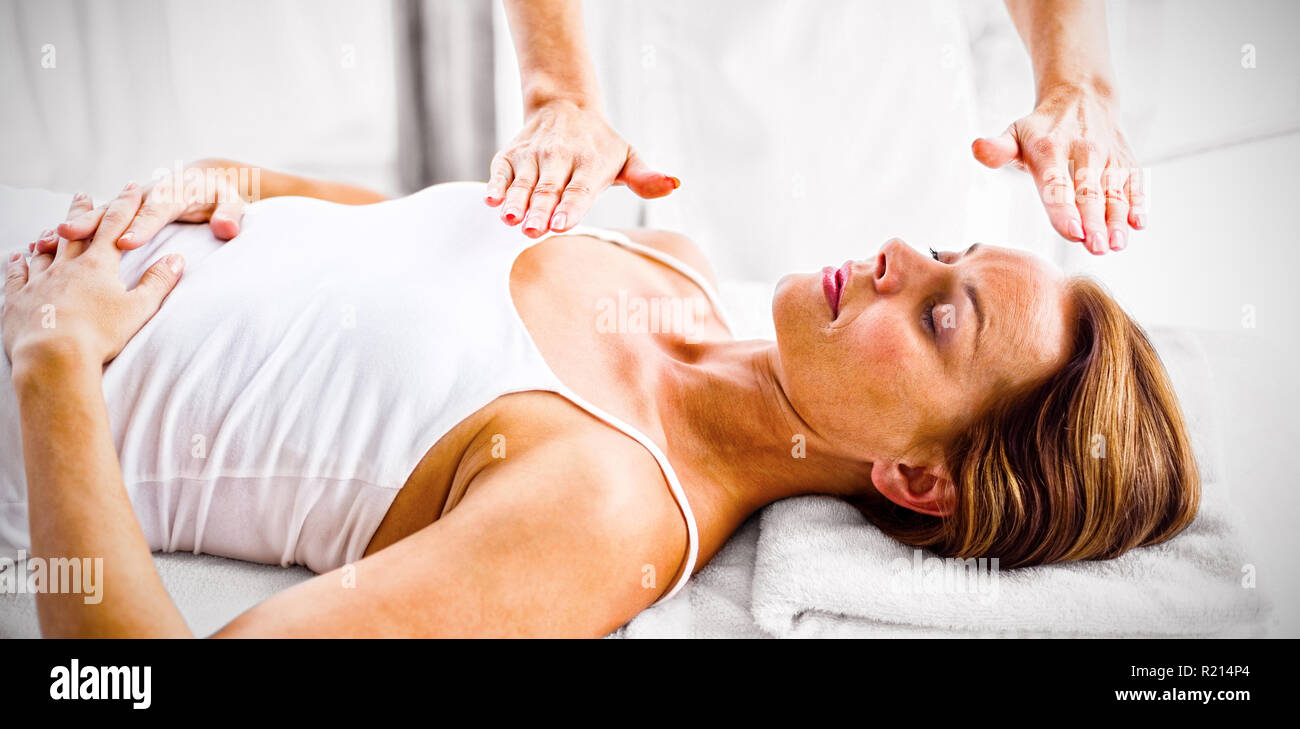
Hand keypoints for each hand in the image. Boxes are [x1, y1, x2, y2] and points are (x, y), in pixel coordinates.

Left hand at [4, 185, 184, 368]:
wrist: (54, 356)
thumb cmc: (100, 335)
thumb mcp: (138, 309)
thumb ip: (158, 282)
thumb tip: (176, 259)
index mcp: (98, 265)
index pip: (115, 226)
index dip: (124, 205)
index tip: (130, 188)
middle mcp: (66, 266)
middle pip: (77, 232)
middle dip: (83, 212)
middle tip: (83, 195)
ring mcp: (39, 281)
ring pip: (45, 251)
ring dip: (51, 237)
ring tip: (52, 230)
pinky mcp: (18, 299)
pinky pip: (17, 275)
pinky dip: (18, 263)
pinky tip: (17, 257)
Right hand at [31, 159, 247, 255]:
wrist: (205, 179)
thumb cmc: (220, 194)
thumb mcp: (234, 201)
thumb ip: (231, 214)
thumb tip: (227, 229)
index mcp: (175, 192)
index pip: (158, 210)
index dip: (142, 225)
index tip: (127, 242)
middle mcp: (147, 194)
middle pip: (118, 210)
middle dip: (93, 222)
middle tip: (68, 234)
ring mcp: (131, 203)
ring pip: (100, 215)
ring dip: (75, 227)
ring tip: (47, 241)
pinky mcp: (121, 212)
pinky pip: (96, 222)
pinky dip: (74, 232)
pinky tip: (47, 246)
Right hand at [485, 100, 678, 237]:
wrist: (565, 106)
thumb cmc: (600, 145)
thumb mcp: (628, 157)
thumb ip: (647, 177)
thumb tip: (674, 184)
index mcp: (590, 163)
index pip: (580, 190)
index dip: (570, 207)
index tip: (561, 224)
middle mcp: (560, 157)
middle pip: (548, 189)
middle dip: (540, 210)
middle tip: (533, 230)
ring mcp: (533, 155)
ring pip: (523, 182)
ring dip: (515, 202)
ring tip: (510, 219)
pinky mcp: (511, 155)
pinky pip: (501, 171)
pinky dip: (495, 184)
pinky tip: (491, 199)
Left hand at [972, 84, 1144, 254]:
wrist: (1081, 97)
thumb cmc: (1042, 128)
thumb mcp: (1015, 133)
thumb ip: (998, 149)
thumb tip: (977, 149)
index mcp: (1050, 149)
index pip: (1057, 184)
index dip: (1064, 209)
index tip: (1072, 232)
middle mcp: (1083, 150)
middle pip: (1088, 192)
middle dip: (1094, 221)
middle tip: (1095, 247)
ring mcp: (1108, 156)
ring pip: (1114, 191)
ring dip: (1117, 218)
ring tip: (1116, 243)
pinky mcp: (1126, 160)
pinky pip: (1135, 182)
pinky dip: (1139, 202)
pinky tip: (1138, 223)